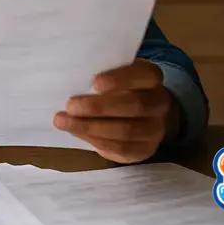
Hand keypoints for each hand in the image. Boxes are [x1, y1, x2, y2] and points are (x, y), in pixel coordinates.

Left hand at [53, 59, 178, 163]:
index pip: (144, 74)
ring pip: (127, 131)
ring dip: (91, 127)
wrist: (143, 115)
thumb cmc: (119, 88)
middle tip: (71, 105)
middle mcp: (159, 103)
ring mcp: (155, 129)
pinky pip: (122, 149)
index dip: (121, 79)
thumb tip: (71, 83)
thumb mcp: (114, 75)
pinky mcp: (144, 150)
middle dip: (99, 107)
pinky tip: (77, 133)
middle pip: (135, 105)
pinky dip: (96, 141)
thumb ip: (101, 77)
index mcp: (152, 77)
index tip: (95, 82)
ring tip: (64, 121)